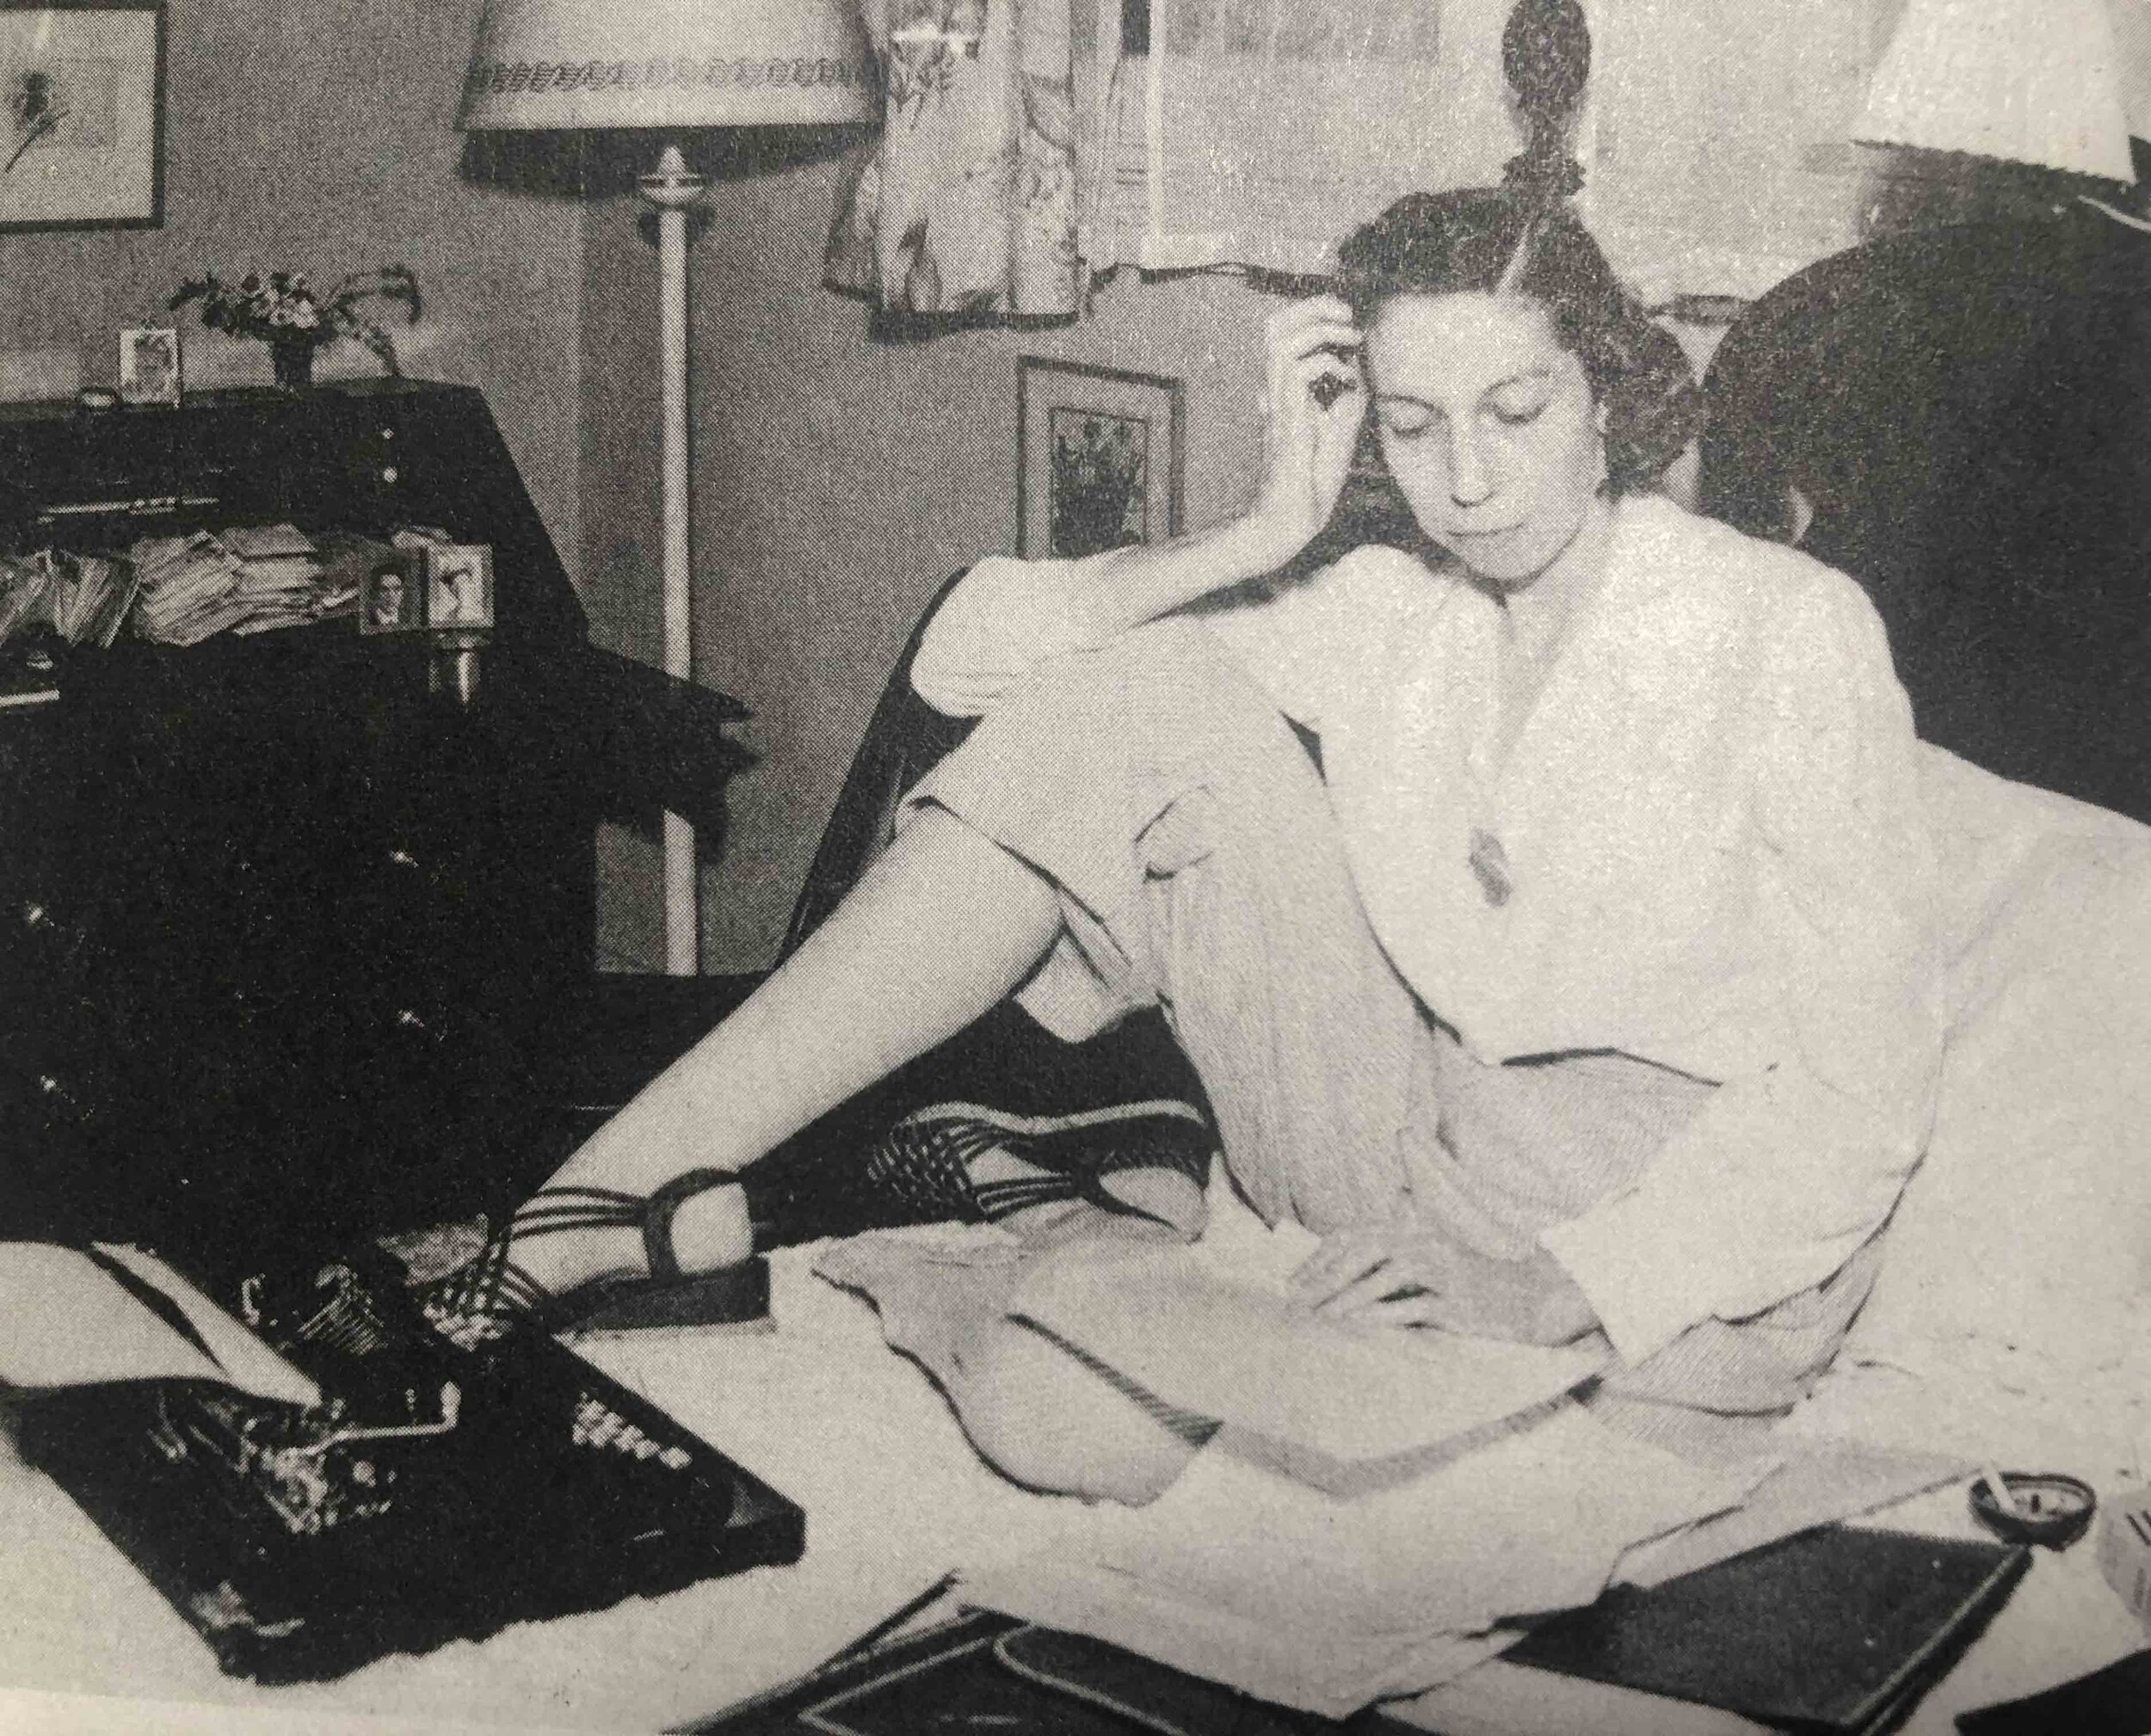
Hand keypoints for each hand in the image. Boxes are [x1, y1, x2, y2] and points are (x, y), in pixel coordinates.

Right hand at [1245, 295, 1366, 568]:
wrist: (1292, 518)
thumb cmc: (1312, 481)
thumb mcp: (1341, 428)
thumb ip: (1347, 396)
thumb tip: (1359, 367)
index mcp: (1285, 390)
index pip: (1284, 332)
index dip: (1314, 313)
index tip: (1349, 321)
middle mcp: (1275, 391)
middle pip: (1274, 325)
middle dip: (1314, 307)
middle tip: (1347, 316)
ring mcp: (1277, 404)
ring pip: (1281, 339)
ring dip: (1322, 329)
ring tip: (1351, 337)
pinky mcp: (1286, 419)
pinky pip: (1298, 371)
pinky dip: (1329, 365)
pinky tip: (1348, 381)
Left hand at [1288, 1220, 1598, 1344]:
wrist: (1530, 1298)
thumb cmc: (1474, 1281)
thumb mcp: (1433, 1257)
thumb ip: (1395, 1250)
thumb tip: (1351, 1258)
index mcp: (1414, 1232)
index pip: (1355, 1236)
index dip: (1321, 1256)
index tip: (1294, 1282)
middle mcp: (1425, 1245)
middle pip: (1365, 1249)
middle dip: (1327, 1274)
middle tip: (1298, 1301)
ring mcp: (1442, 1273)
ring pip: (1387, 1276)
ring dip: (1349, 1294)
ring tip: (1319, 1315)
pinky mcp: (1456, 1304)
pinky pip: (1413, 1306)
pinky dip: (1382, 1314)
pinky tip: (1357, 1325)